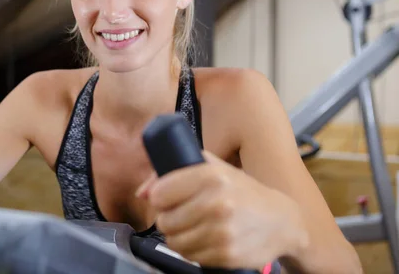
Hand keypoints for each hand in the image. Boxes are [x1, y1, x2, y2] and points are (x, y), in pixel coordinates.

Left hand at [136, 151, 308, 269]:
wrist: (281, 220)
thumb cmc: (241, 190)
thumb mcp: (211, 167)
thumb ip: (171, 172)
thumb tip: (142, 193)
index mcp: (210, 175)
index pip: (160, 194)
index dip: (160, 197)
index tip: (169, 198)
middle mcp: (217, 202)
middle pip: (164, 221)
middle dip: (169, 218)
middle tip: (184, 214)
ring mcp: (222, 231)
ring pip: (174, 241)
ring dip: (179, 236)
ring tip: (195, 226)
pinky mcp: (227, 254)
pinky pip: (190, 256)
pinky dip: (193, 250)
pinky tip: (207, 238)